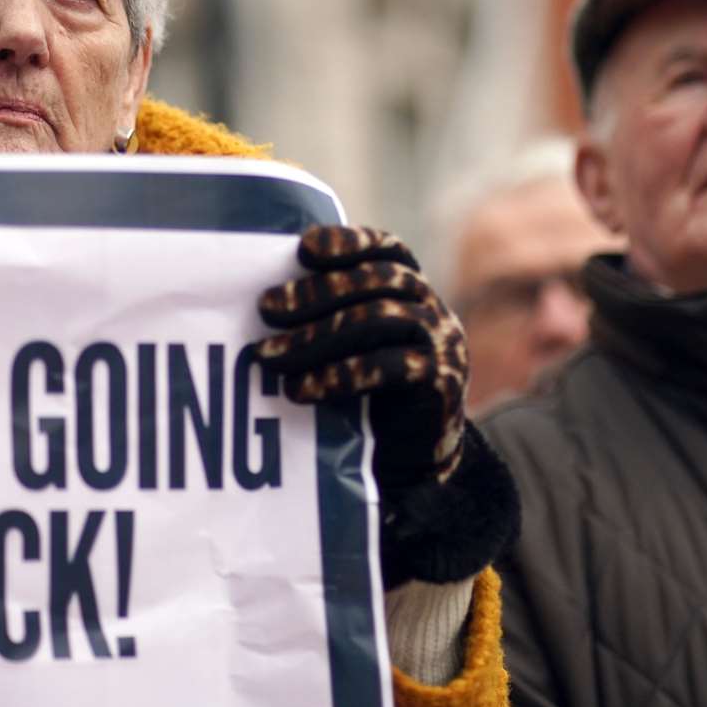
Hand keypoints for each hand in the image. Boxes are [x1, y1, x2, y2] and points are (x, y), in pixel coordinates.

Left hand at [256, 226, 517, 587]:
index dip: (350, 243)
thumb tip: (263, 301)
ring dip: (315, 335)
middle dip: (316, 292)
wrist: (416, 464)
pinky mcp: (441, 384)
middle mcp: (434, 310)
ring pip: (378, 320)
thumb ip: (331, 318)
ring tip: (268, 357)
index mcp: (414, 293)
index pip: (389, 250)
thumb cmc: (371, 399)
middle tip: (265, 309)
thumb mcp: (354, 350)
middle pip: (376, 281)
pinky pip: (388, 368)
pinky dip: (339, 375)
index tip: (304, 248)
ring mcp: (443, 345)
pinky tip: (300, 389)